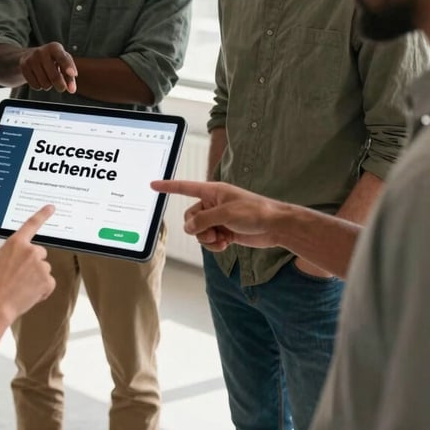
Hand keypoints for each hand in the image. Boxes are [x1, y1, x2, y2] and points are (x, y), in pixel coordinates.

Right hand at [0, 205, 55, 323]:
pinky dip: (42, 289)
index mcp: (15, 243)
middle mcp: (30, 251)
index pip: (31, 224)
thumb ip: (7, 253)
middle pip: (39, 253)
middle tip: (19, 276)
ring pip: (43, 269)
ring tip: (20, 287)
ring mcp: (40, 266)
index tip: (50, 208)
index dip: (42, 214)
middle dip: (32, 263)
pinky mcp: (46, 281)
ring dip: (36, 277)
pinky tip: (29, 294)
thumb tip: (13, 256)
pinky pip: (48, 283)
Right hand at [19, 43, 76, 92]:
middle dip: (60, 85)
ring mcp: (31, 59)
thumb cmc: (52, 60)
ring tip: (47, 77)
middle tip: (62, 88)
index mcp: (54, 48)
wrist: (30, 55)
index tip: (73, 73)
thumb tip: (72, 89)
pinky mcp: (23, 67)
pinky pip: (35, 86)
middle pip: (54, 76)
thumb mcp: (63, 63)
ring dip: (49, 85)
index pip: (62, 58)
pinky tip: (39, 78)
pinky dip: (39, 86)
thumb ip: (69, 76)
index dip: (68, 66)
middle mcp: (42, 51)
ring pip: (44, 83)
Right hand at [150, 179, 278, 251]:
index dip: (168, 187)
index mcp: (212, 192)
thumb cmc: (255, 212)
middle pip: (190, 217)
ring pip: (198, 231)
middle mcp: (213, 204)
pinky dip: (214, 244)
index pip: (185, 188)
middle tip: (212, 232)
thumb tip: (190, 228)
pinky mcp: (224, 231)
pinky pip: (208, 240)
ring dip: (207, 239)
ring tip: (222, 239)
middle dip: (198, 228)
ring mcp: (218, 218)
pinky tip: (226, 244)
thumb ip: (203, 220)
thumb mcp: (226, 214)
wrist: (276, 227)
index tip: (153, 185)